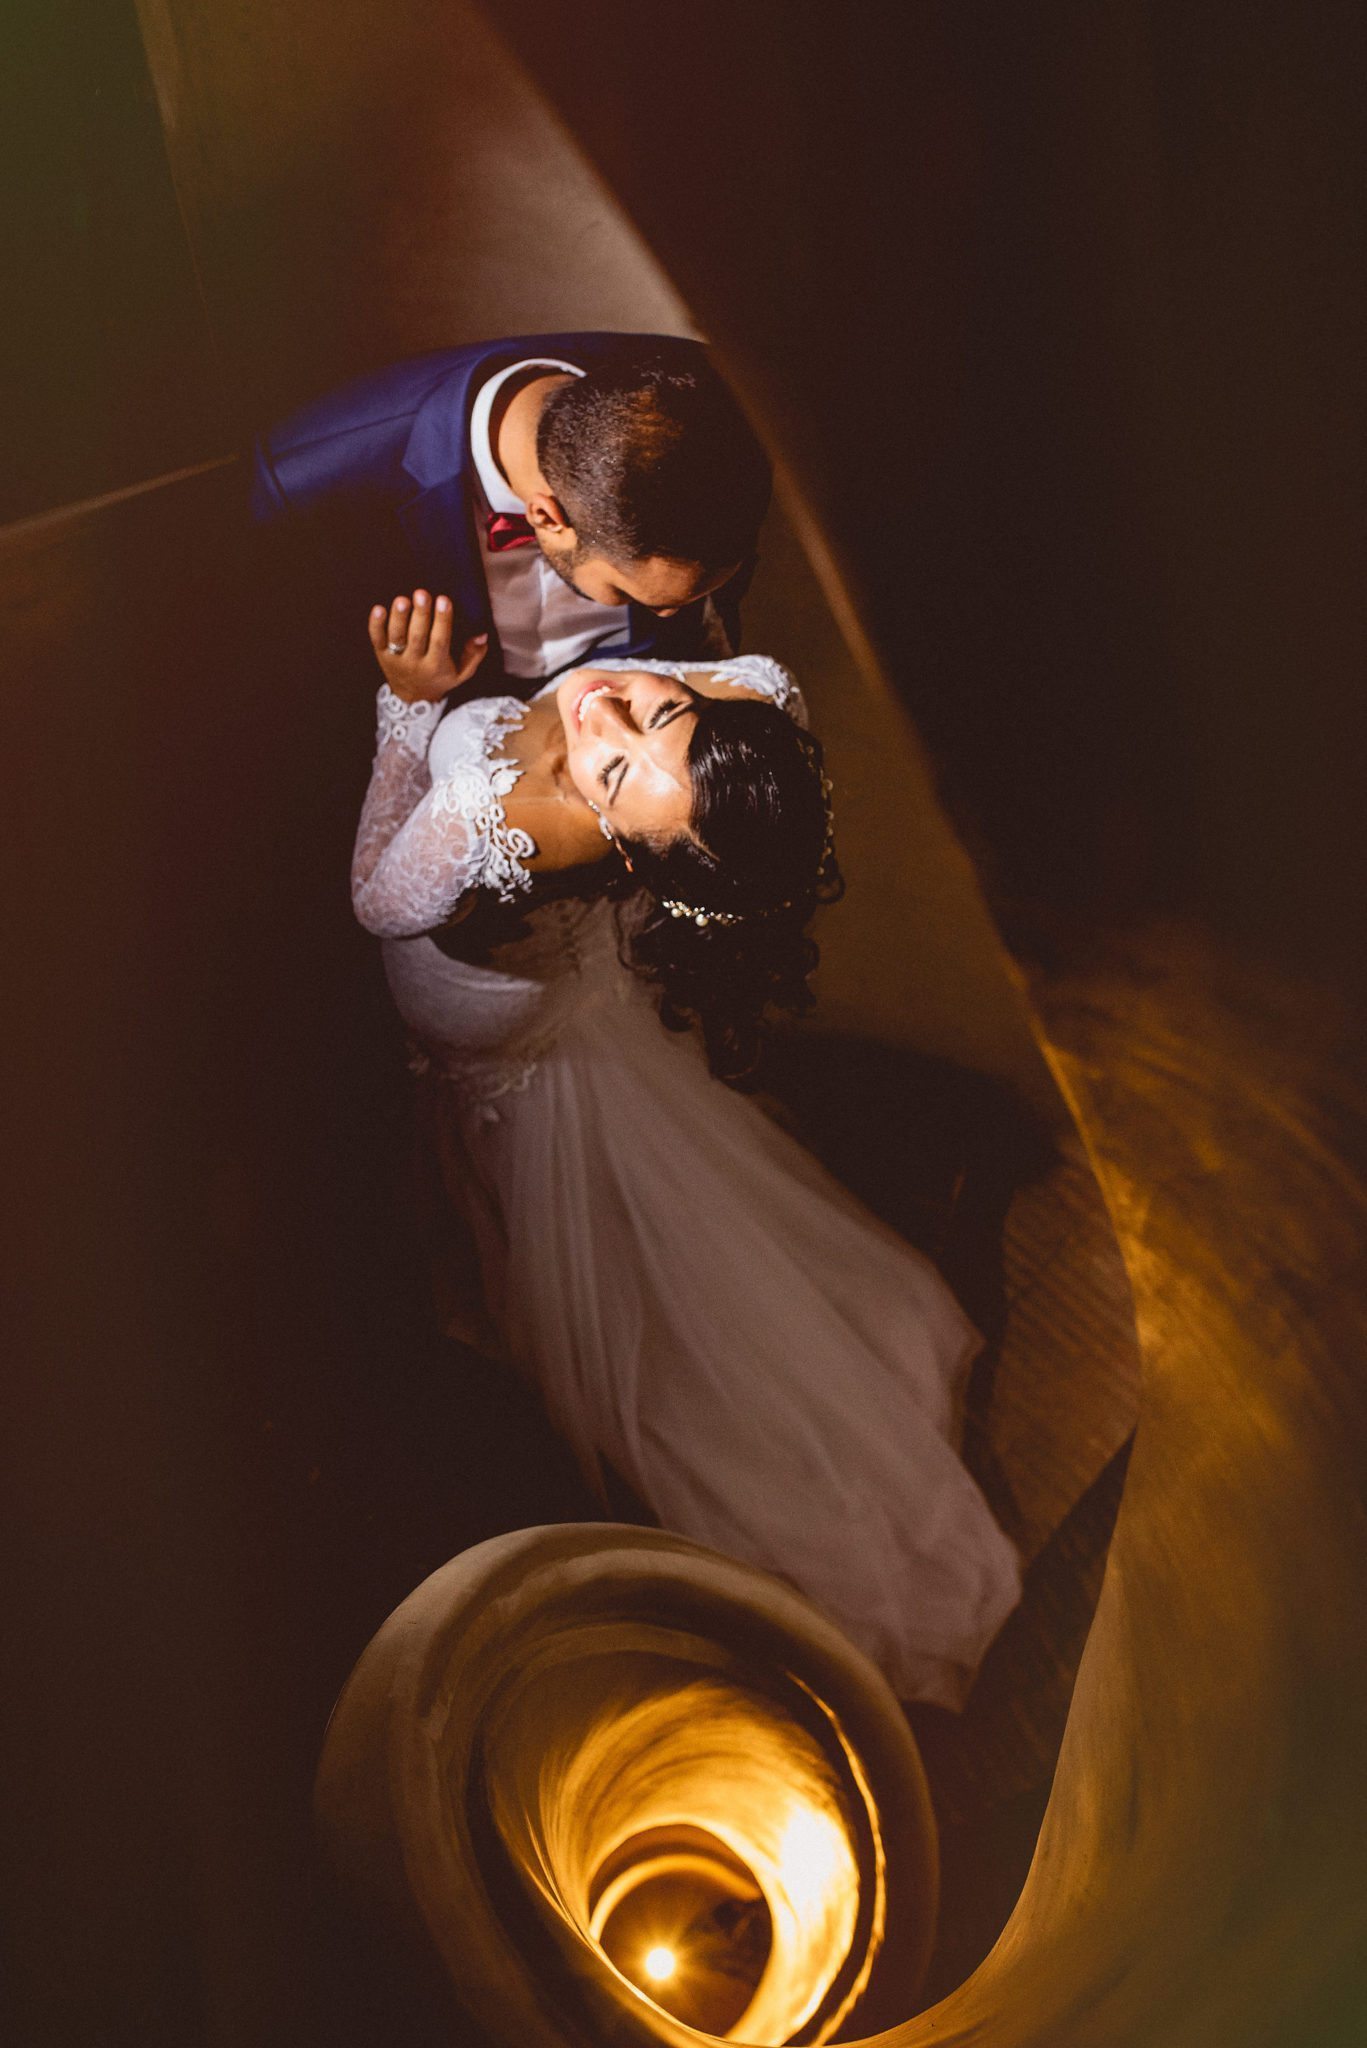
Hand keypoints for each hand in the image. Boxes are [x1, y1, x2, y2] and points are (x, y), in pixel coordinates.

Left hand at [368, 590, 487, 702]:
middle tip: (422, 594)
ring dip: (399, 618)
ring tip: (402, 600)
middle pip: (417, 637)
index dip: (442, 621)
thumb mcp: (462, 673)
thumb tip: (482, 635)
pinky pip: (377, 639)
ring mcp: (396, 659)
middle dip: (420, 615)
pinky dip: (376, 625)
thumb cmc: (440, 678)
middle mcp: (415, 663)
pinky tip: (378, 608)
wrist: (413, 698)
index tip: (444, 600)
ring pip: (396, 637)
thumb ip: (473, 655)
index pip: (440, 641)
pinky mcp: (382, 654)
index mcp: (436, 666)